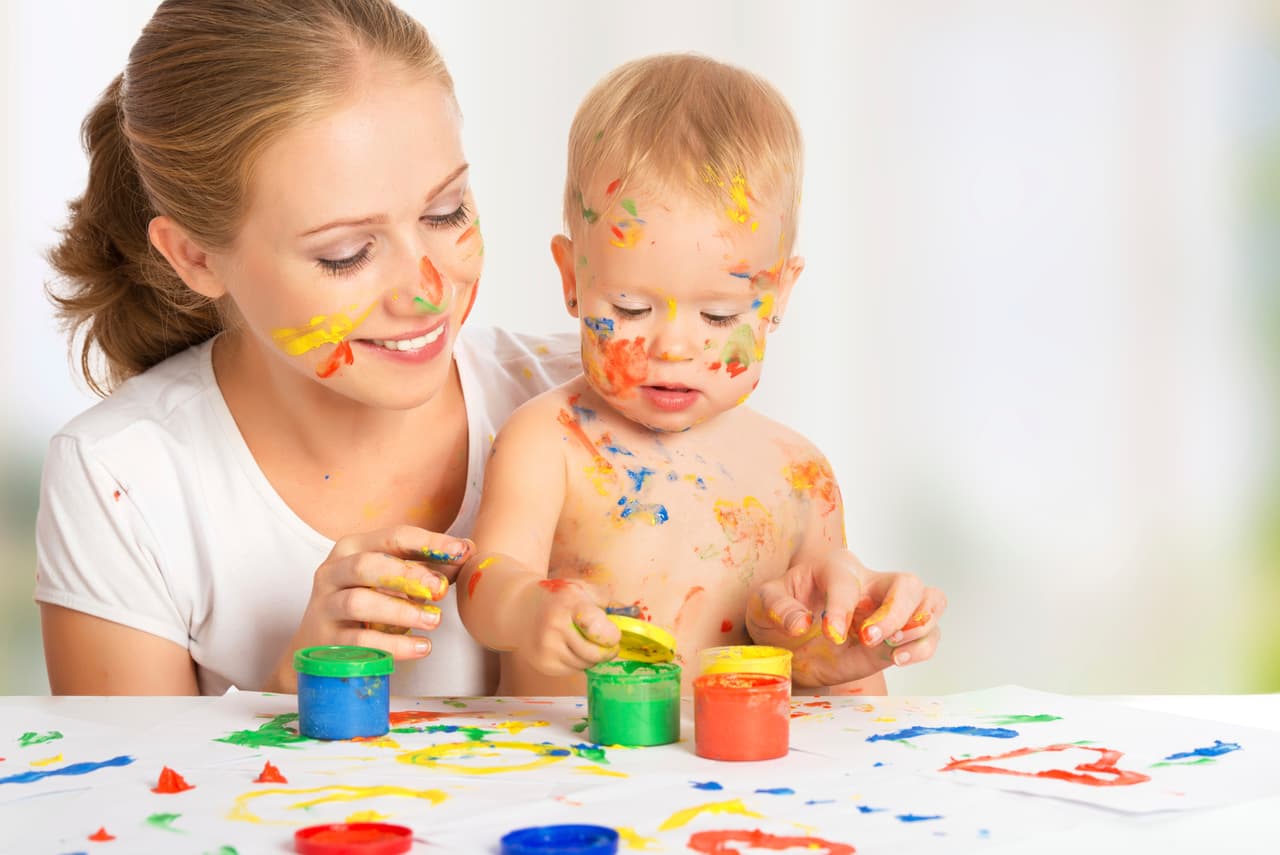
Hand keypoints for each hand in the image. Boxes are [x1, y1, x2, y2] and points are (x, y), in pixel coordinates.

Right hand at [266, 526, 473, 690]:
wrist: (318, 646)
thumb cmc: (366, 603)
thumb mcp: (393, 580)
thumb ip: (429, 567)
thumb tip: (468, 551)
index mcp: (353, 547)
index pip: (394, 537)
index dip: (430, 543)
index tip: (463, 551)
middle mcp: (333, 571)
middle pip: (367, 565)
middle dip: (408, 575)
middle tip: (441, 591)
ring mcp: (324, 606)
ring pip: (359, 602)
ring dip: (401, 611)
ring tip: (433, 621)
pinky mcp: (325, 640)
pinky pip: (359, 642)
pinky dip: (393, 645)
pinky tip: (421, 647)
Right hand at [517, 579, 620, 676]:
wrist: (520, 608)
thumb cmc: (558, 598)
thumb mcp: (581, 589)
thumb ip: (608, 602)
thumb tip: (635, 616)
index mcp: (568, 605)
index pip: (595, 627)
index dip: (611, 635)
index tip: (614, 635)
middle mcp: (555, 627)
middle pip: (594, 653)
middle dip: (607, 651)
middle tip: (609, 645)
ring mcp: (547, 647)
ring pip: (585, 665)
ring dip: (591, 658)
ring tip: (583, 642)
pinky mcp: (543, 663)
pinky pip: (572, 671)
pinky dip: (577, 663)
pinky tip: (569, 648)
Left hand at [745, 548, 944, 687]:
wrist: (786, 643)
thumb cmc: (778, 613)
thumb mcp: (763, 604)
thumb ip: (778, 608)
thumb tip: (799, 624)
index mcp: (836, 567)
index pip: (848, 581)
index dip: (841, 607)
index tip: (830, 634)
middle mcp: (869, 584)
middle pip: (907, 583)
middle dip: (894, 612)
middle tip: (868, 638)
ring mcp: (887, 610)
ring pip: (930, 602)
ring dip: (918, 628)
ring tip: (892, 651)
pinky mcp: (895, 638)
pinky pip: (927, 635)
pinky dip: (922, 647)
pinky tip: (899, 658)